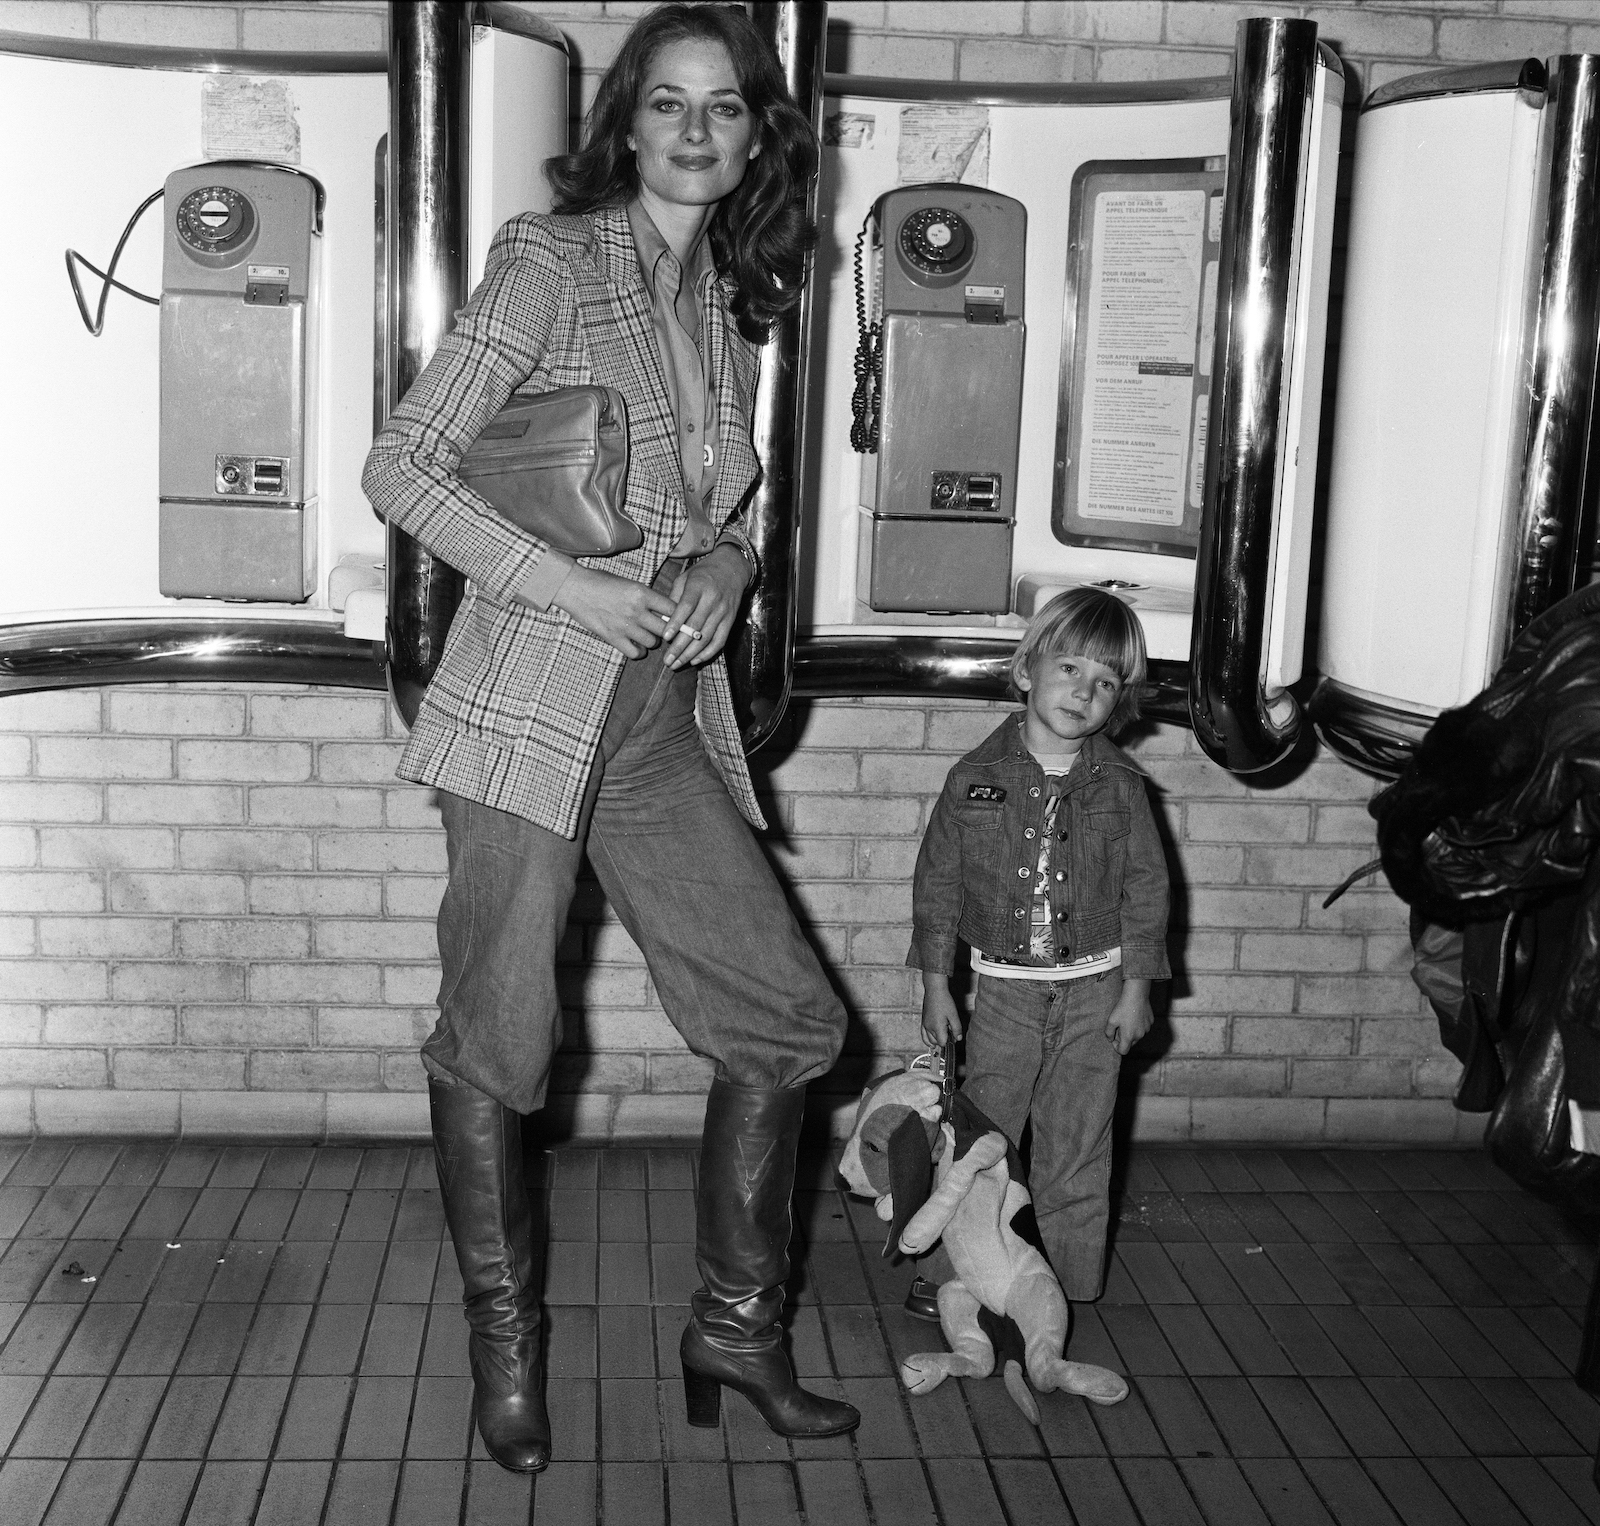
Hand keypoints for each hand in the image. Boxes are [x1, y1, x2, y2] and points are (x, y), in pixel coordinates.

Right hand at [551, 564, 675, 658]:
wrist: (575, 588)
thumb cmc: (601, 582)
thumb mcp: (629, 583)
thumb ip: (647, 597)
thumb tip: (666, 611)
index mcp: (642, 593)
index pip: (673, 609)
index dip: (678, 616)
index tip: (677, 619)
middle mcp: (636, 610)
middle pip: (666, 629)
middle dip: (667, 631)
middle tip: (663, 630)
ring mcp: (625, 626)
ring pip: (652, 642)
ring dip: (652, 640)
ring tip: (646, 635)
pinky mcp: (613, 638)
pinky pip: (635, 653)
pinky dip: (638, 652)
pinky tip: (635, 645)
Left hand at [660, 544, 749, 669]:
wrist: (732, 569)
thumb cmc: (703, 574)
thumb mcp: (685, 578)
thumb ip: (674, 597)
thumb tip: (662, 620)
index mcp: (699, 586)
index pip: (687, 607)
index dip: (676, 623)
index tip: (665, 637)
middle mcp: (713, 600)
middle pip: (695, 627)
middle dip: (680, 647)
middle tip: (667, 660)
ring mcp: (723, 612)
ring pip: (706, 638)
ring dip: (690, 654)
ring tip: (676, 664)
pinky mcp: (730, 621)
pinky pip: (720, 641)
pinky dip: (707, 653)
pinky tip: (694, 660)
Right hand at [920, 979, 963, 1046]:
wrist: (935, 990)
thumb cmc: (944, 1001)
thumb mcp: (954, 1015)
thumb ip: (957, 1028)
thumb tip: (958, 1039)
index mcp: (937, 1027)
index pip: (942, 1043)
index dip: (949, 1041)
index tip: (954, 1035)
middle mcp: (929, 1028)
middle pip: (937, 1042)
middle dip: (944, 1039)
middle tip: (951, 1032)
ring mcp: (925, 1025)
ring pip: (930, 1040)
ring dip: (937, 1040)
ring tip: (944, 1035)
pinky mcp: (923, 1022)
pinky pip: (923, 1036)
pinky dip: (927, 1041)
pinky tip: (932, 1044)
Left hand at [1104, 979, 1152, 1055]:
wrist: (1136, 996)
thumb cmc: (1122, 1008)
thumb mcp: (1111, 1020)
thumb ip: (1108, 1033)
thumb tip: (1110, 1039)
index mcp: (1129, 1037)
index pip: (1123, 1051)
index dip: (1116, 1047)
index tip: (1114, 1038)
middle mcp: (1139, 1036)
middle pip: (1130, 1043)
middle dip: (1123, 1038)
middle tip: (1118, 1027)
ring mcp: (1146, 1029)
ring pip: (1137, 1035)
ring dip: (1131, 1032)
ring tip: (1126, 1019)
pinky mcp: (1150, 1022)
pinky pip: (1143, 1028)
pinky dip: (1138, 1025)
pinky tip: (1134, 1015)